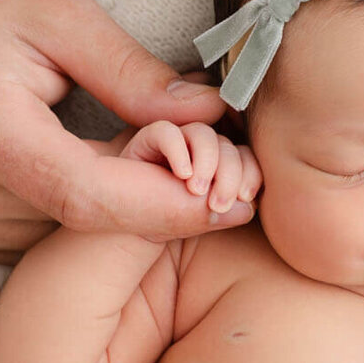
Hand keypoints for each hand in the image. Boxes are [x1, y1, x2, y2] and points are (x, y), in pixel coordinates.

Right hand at [0, 0, 228, 266]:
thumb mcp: (61, 17)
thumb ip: (132, 71)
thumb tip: (213, 114)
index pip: (85, 195)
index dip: (164, 206)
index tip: (231, 202)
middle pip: (87, 223)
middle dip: (160, 200)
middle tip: (219, 165)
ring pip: (71, 239)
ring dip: (125, 209)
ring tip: (152, 156)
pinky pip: (45, 242)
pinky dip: (88, 217)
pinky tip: (107, 177)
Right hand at [120, 120, 260, 224]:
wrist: (111, 232)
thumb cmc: (156, 224)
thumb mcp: (204, 218)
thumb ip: (231, 205)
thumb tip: (252, 201)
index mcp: (209, 172)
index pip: (244, 155)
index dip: (250, 170)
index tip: (245, 197)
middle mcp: (192, 155)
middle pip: (228, 142)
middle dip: (231, 171)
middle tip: (218, 201)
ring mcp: (169, 146)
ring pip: (203, 133)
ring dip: (208, 160)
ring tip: (194, 189)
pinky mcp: (143, 141)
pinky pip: (169, 130)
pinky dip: (179, 149)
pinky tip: (179, 174)